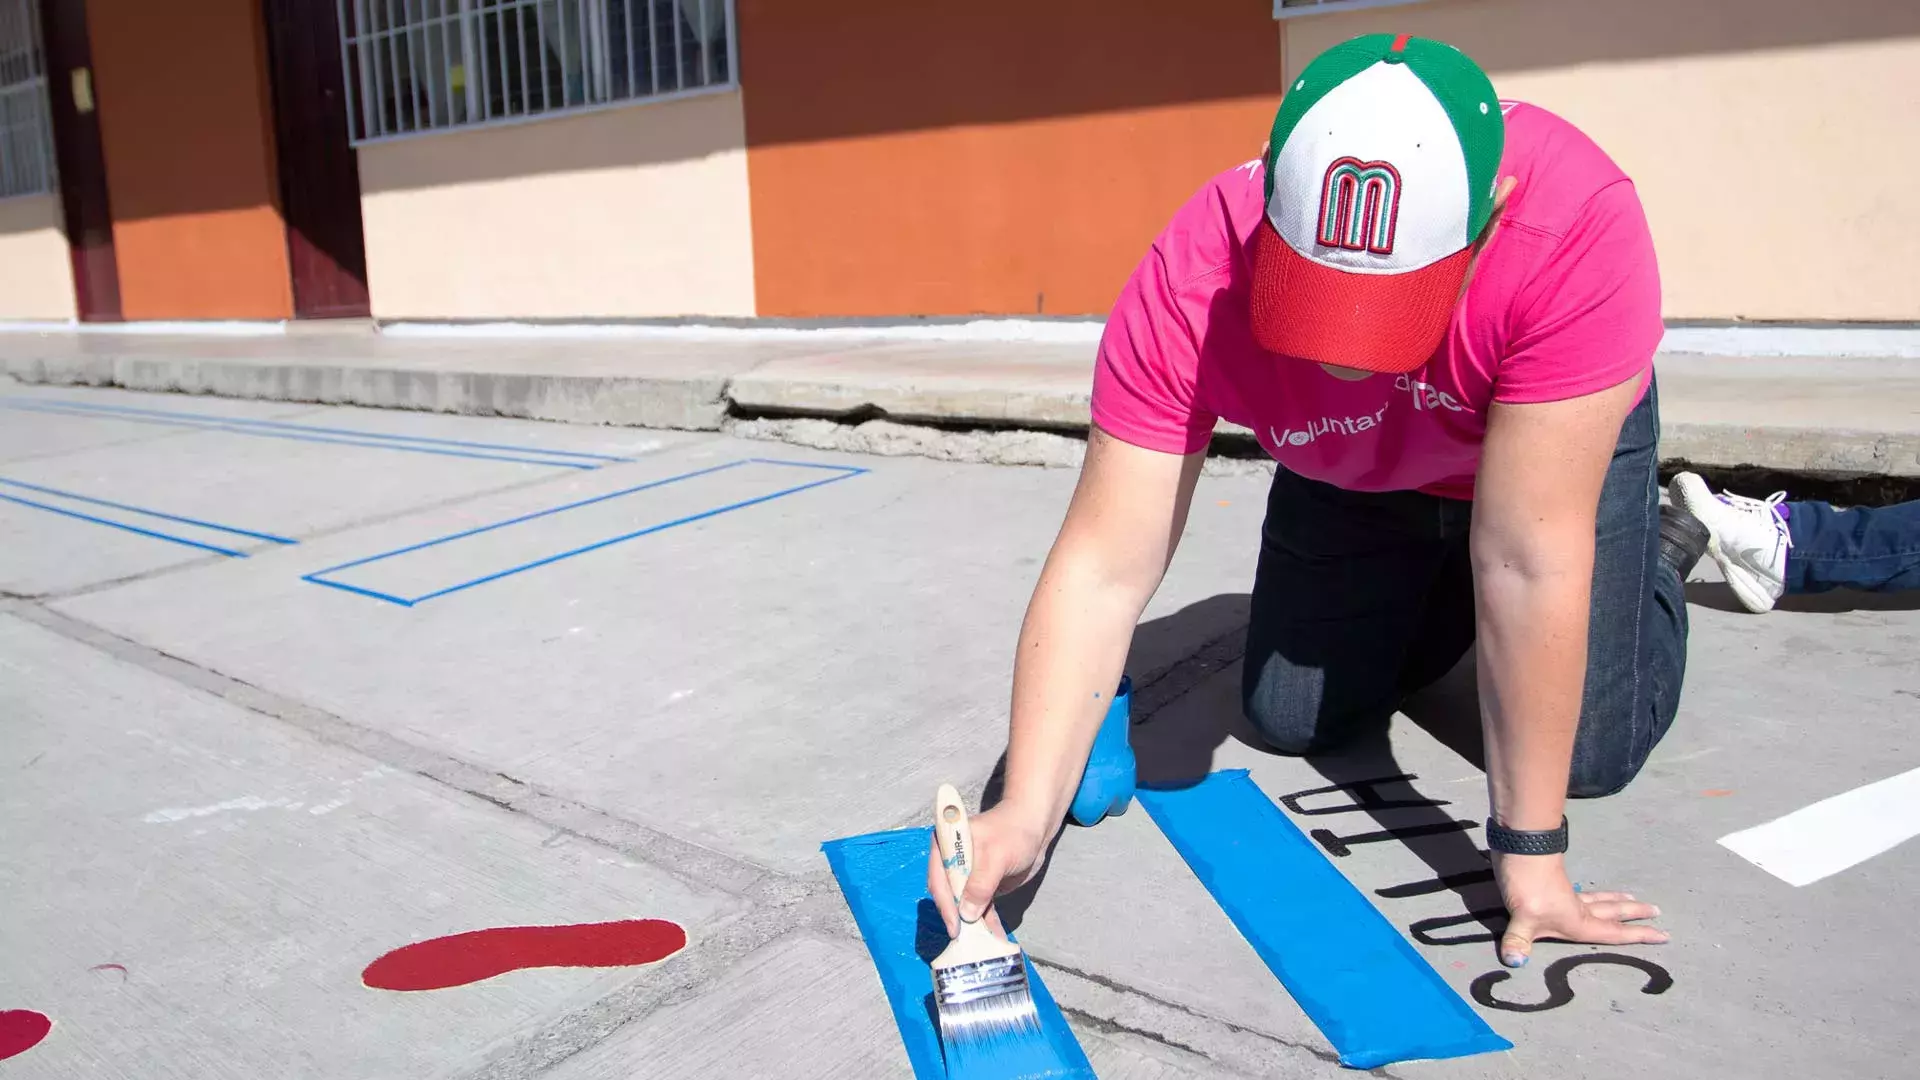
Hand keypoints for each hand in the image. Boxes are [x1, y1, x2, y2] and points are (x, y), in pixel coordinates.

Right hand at [926, 802, 1052, 938]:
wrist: (1035, 827)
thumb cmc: (1013, 833)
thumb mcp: (996, 856)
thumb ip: (981, 884)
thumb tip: (966, 913)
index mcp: (946, 846)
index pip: (939, 878)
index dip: (945, 903)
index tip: (954, 926)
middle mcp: (951, 862)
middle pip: (948, 895)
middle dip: (957, 918)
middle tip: (966, 941)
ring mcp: (966, 876)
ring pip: (964, 905)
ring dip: (973, 925)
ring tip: (982, 945)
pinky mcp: (981, 888)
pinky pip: (980, 908)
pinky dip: (986, 923)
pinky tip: (994, 937)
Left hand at [1492, 852, 1667, 967]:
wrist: (1520, 849)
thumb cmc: (1528, 887)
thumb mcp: (1522, 918)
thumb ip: (1518, 942)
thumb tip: (1514, 962)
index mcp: (1579, 922)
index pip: (1615, 933)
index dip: (1639, 936)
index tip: (1663, 935)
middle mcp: (1578, 909)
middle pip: (1613, 912)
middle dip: (1634, 913)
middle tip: (1657, 911)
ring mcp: (1567, 895)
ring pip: (1600, 899)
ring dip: (1617, 900)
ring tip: (1632, 897)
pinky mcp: (1555, 884)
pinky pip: (1583, 893)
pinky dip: (1593, 895)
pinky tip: (1586, 894)